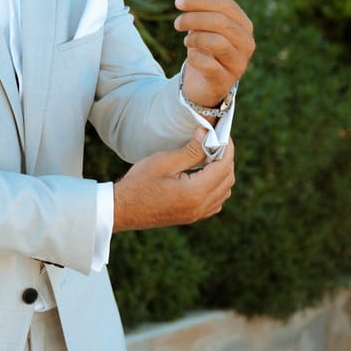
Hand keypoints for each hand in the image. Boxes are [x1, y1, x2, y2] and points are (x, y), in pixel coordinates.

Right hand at [113, 132, 234, 231]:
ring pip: (224, 192)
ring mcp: (196, 214)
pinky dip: (216, 187)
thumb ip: (190, 150)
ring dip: (222, 173)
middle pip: (228, 180)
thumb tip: (206, 135)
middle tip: (216, 142)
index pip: (224, 167)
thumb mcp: (164, 162)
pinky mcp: (191, 217)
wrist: (122, 209)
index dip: (227, 148)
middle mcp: (200, 206)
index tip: (223, 134)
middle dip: (226, 159)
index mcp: (195, 192)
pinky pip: (215, 202)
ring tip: (209, 156)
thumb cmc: (139, 183)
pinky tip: (203, 175)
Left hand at [174, 0, 253, 106]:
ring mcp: (238, 64)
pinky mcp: (225, 81)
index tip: (178, 2)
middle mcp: (247, 43)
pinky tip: (191, 55)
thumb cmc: (206, 46)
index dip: (200, 0)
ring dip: (195, 37)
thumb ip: (203, 3)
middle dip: (193, 18)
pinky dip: (195, 57)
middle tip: (176, 23)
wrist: (205, 81)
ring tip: (186, 40)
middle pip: (221, 21)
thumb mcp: (203, 21)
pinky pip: (208, 65)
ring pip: (217, 42)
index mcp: (244, 25)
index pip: (225, 4)